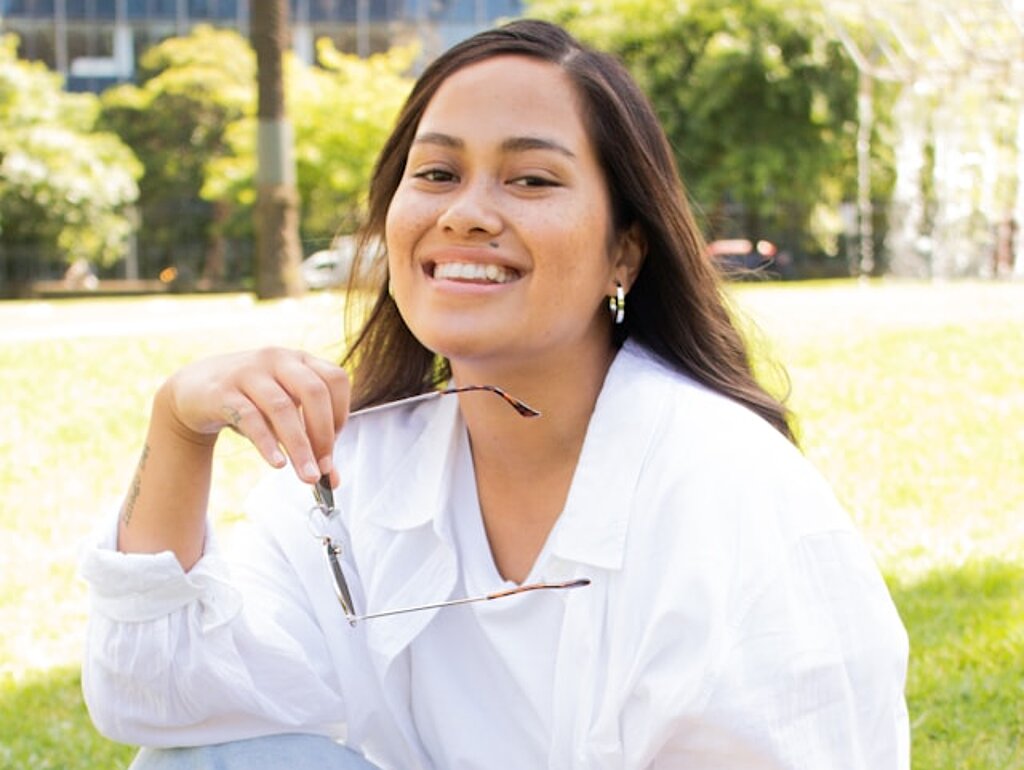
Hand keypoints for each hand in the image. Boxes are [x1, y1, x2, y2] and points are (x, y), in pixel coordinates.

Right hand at [158, 347, 349, 484]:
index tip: (332, 446)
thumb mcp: (282, 415)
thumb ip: (308, 441)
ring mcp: (248, 372)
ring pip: (282, 408)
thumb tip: (332, 479)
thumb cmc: (249, 401)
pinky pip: (250, 418)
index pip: (335, 379)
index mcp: (300, 360)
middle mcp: (277, 359)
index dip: (341, 413)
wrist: (193, 390)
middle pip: (314, 391)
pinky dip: (268, 443)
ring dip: (299, 446)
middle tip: (324, 468)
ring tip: (308, 476)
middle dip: (324, 434)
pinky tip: (278, 463)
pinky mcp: (222, 392)